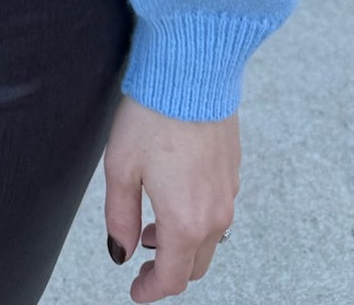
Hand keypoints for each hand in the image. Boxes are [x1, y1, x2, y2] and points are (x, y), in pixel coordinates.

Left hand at [101, 93, 239, 299]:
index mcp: (185, 221)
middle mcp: (214, 214)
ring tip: (152, 227)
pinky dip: (197, 218)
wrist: (192, 71)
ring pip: (209, 238)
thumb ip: (119, 217)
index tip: (136, 291)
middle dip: (169, 270)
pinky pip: (218, 210)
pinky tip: (175, 196)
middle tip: (143, 264)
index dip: (151, 290)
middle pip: (195, 265)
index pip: (173, 278)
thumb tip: (121, 251)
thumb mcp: (120, 167)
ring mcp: (228, 193)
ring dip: (183, 243)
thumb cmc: (152, 115)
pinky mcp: (233, 170)